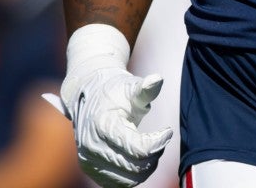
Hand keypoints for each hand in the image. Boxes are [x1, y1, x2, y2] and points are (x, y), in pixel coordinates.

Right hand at [42, 24, 172, 187]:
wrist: (88, 95)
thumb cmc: (114, 91)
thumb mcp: (130, 86)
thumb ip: (145, 88)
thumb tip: (157, 79)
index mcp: (103, 125)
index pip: (139, 149)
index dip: (159, 142)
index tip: (167, 131)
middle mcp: (92, 147)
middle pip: (136, 166)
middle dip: (155, 153)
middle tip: (161, 138)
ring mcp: (89, 161)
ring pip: (130, 179)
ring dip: (147, 166)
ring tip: (151, 146)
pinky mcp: (91, 170)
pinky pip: (120, 183)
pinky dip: (135, 174)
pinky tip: (140, 157)